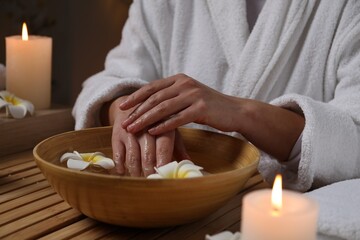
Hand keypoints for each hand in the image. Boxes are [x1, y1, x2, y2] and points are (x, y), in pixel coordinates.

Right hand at [106, 96, 188, 175]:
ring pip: (133, 156)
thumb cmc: (156, 122)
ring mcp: (130, 131)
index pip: (163, 147)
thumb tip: (189, 164)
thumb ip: (178, 148)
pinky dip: (120, 165)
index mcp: (163, 126)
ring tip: (139, 180)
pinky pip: (118, 153)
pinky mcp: (117, 134)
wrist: (133, 104)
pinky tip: (123, 172)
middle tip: (152, 183)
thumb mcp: (169, 130)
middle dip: (149, 171)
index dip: (163, 163)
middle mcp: (146, 128)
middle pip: (147, 155)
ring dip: (135, 171)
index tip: (164, 176)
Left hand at [118, 74, 304, 161]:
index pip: (152, 87)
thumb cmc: (209, 107)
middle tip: (123, 123)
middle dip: (137, 111)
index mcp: (179, 79)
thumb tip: (149, 105)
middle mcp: (185, 84)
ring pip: (163, 108)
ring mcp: (194, 95)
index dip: (135, 97)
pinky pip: (178, 118)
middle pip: (155, 98)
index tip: (121, 107)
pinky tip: (152, 132)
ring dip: (145, 119)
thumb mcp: (188, 96)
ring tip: (132, 129)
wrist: (235, 111)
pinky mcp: (201, 108)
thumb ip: (171, 97)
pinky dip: (163, 126)